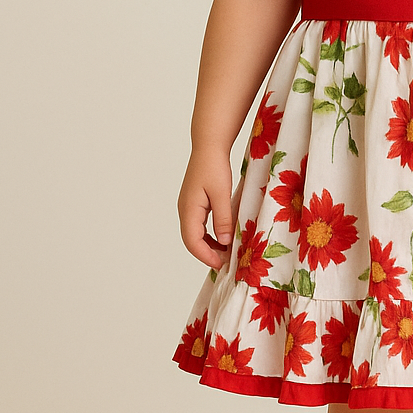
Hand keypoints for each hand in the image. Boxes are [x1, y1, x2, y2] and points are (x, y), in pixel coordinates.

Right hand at [178, 148, 238, 267]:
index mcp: (189, 210)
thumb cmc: (214, 167)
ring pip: (195, 234)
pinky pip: (200, 226)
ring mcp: (188, 208)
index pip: (192, 242)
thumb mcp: (222, 194)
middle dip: (208, 254)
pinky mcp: (195, 204)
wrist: (209, 148)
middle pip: (192, 241)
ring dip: (209, 246)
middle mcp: (185, 211)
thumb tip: (224, 242)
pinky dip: (210, 235)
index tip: (221, 265)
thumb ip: (223, 219)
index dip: (206, 256)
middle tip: (226, 263)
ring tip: (227, 253)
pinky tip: (224, 237)